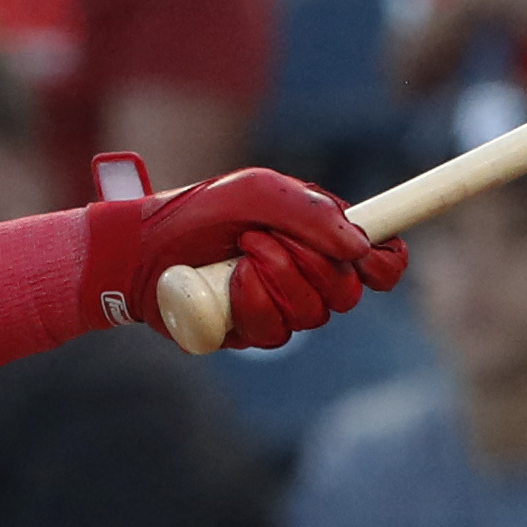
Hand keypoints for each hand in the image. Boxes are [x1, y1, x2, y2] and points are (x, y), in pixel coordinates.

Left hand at [97, 163, 404, 351]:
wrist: (139, 250)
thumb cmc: (198, 212)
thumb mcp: (254, 192)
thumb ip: (310, 210)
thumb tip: (360, 244)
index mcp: (318, 237)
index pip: (378, 261)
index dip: (386, 264)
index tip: (373, 259)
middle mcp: (306, 276)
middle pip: (348, 293)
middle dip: (311, 264)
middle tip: (265, 235)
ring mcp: (280, 308)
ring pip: (312, 316)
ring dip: (278, 278)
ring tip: (241, 252)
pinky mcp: (251, 335)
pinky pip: (275, 334)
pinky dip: (254, 303)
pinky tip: (231, 283)